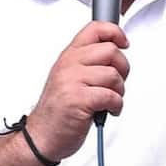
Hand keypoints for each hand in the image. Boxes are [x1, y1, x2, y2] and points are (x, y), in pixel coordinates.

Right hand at [25, 22, 129, 161]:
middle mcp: (69, 64)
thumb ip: (88, 61)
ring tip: (109, 100)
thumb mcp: (69, 76)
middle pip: (111, 51)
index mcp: (69, 55)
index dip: (116, 33)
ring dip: (119, 91)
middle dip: (122, 69)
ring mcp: (71, 81)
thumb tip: (116, 50)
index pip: (95, 29)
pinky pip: (111, 96)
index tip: (124, 44)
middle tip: (116, 83)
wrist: (41, 136)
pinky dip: (116, 105)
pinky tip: (108, 110)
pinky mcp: (78, 100)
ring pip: (113, 74)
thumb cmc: (59, 109)